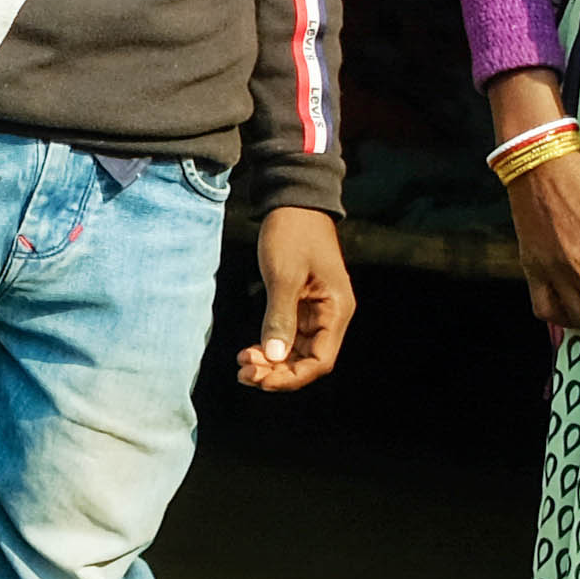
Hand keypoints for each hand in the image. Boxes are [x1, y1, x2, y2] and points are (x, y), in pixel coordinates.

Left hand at [236, 204, 355, 392]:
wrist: (294, 200)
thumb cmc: (293, 232)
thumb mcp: (284, 275)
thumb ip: (280, 317)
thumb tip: (274, 357)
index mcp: (336, 310)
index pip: (320, 361)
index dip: (291, 376)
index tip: (260, 379)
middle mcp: (331, 315)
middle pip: (307, 361)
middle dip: (277, 372)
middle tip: (243, 372)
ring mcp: (318, 310)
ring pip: (297, 352)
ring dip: (272, 362)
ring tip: (243, 364)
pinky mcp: (303, 304)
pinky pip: (290, 336)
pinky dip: (272, 346)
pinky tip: (251, 350)